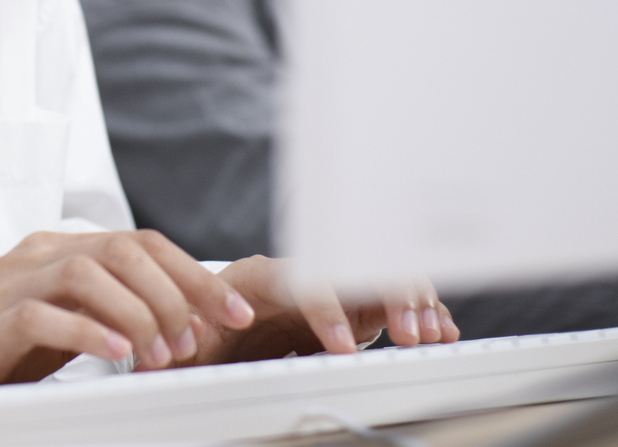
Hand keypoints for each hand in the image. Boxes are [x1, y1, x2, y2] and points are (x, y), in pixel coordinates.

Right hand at [0, 228, 257, 388]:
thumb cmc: (4, 344)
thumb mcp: (70, 317)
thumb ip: (114, 307)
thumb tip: (186, 319)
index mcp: (64, 248)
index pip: (143, 243)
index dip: (195, 276)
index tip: (233, 313)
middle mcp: (41, 253)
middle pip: (124, 250)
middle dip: (174, 296)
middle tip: (193, 343)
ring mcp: (14, 282)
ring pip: (89, 273)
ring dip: (138, 316)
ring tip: (159, 357)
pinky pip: (46, 314)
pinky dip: (89, 333)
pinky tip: (117, 356)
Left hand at [183, 256, 460, 363]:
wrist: (217, 317)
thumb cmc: (206, 322)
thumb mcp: (193, 335)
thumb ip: (190, 343)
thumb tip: (178, 348)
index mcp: (263, 277)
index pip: (303, 281)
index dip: (326, 310)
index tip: (340, 346)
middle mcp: (306, 275)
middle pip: (356, 268)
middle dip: (387, 297)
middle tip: (407, 336)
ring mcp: (335, 287)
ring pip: (382, 278)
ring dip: (410, 302)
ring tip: (426, 334)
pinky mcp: (356, 305)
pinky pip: (395, 300)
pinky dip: (421, 312)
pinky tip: (439, 331)